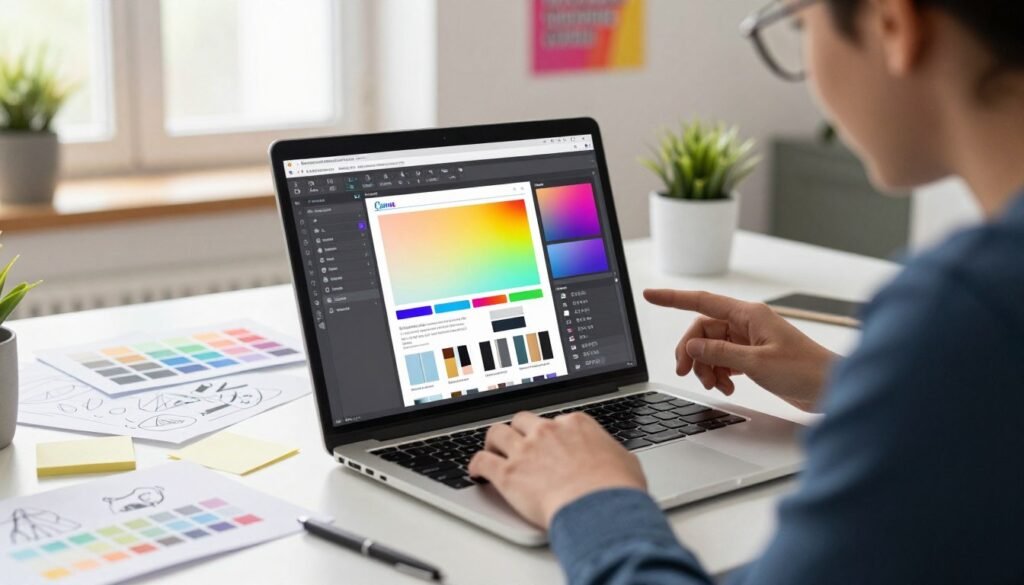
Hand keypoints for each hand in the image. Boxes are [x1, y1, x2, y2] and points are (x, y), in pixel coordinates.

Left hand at [468, 411, 645, 528]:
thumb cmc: (617, 488)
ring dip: (494, 441)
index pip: (555, 420)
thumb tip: (617, 460)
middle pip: (522, 420)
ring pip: (497, 433)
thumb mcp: (626, 462)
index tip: (548, 441)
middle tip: (518, 443)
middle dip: (519, 430)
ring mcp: (525, 450)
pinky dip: (476, 465)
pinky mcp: (508, 474)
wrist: (600, 507)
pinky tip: (476, 471)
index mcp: (575, 424)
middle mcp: (547, 431)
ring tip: (492, 450)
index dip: (550, 433)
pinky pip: (482, 461)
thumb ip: (613, 454)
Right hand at [644, 289, 837, 411]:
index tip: (650, 295)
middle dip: (691, 352)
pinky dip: (720, 373)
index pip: (701, 301)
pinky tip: (728, 386)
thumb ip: (720, 353)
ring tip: (716, 385)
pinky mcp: (754, 356)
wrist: (831, 388)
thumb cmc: (805, 370)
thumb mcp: (757, 363)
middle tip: (685, 372)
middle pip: (702, 331)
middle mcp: (747, 323)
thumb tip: (692, 347)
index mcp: (748, 314)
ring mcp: (750, 340)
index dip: (673, 298)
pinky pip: (724, 359)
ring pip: (711, 348)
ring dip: (706, 367)